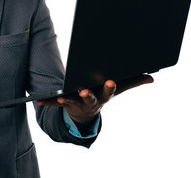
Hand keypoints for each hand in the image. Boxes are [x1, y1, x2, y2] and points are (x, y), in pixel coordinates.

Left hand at [37, 74, 153, 123]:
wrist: (86, 113)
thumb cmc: (102, 94)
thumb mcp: (118, 88)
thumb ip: (133, 81)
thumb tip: (152, 77)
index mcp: (104, 95)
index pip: (109, 90)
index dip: (109, 86)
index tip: (110, 80)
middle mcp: (91, 100)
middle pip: (90, 97)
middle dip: (88, 94)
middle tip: (84, 90)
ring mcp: (77, 103)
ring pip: (71, 101)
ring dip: (66, 99)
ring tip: (60, 96)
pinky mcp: (64, 104)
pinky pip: (55, 103)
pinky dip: (47, 102)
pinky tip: (38, 100)